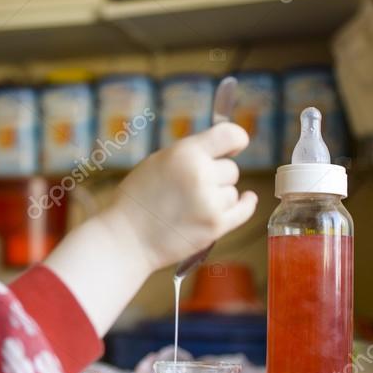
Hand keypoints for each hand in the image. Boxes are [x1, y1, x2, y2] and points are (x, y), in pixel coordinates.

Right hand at [103, 122, 257, 272]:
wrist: (126, 238)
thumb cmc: (137, 199)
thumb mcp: (158, 162)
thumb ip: (189, 155)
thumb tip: (220, 150)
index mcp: (185, 153)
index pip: (229, 134)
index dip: (237, 138)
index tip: (237, 145)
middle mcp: (201, 175)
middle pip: (231, 170)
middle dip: (217, 177)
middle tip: (193, 188)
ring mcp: (210, 203)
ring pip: (232, 192)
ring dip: (219, 197)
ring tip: (192, 206)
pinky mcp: (215, 227)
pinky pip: (244, 211)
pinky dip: (246, 205)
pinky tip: (246, 199)